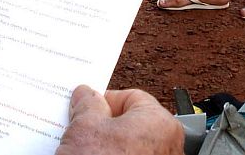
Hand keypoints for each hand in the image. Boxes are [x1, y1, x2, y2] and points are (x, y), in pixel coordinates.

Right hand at [55, 85, 182, 154]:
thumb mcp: (84, 128)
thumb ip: (87, 105)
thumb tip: (86, 95)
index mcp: (160, 122)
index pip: (131, 97)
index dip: (103, 100)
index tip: (84, 106)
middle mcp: (167, 146)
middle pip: (129, 125)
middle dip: (102, 127)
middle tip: (78, 130)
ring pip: (126, 149)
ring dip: (103, 149)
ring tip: (78, 153)